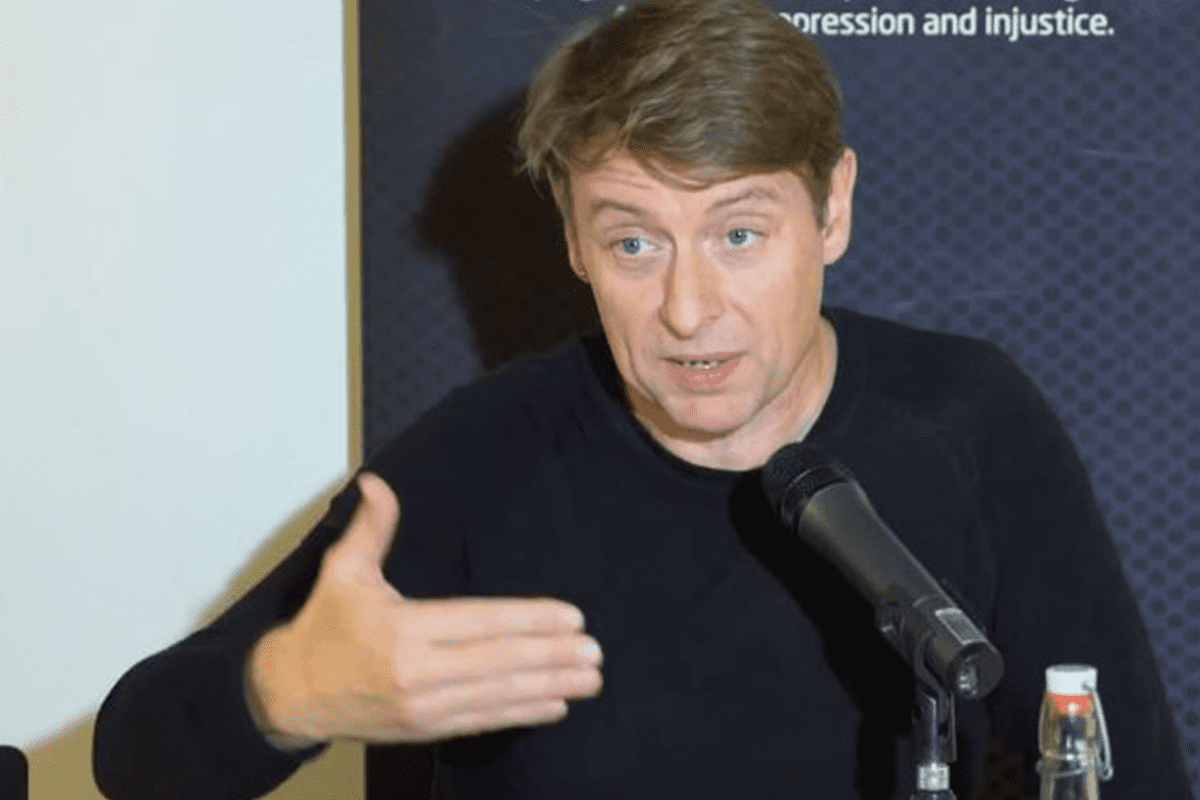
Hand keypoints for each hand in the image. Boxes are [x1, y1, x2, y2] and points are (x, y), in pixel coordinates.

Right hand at [245, 472, 602, 746]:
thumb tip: (376, 482)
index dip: (529, 620)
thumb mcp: (343, 572)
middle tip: (595, 652)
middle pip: (499, 661)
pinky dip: (521, 715)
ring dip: (549, 688)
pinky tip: (555, 707)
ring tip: (588, 680)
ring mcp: (422, 706)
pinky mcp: (423, 729)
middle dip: (552, 657)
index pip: (480, 622)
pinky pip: (481, 722)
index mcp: (403, 628)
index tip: (571, 617)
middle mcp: (417, 671)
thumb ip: (370, 528)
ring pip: (498, 695)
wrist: (289, 694)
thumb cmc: (323, 628)